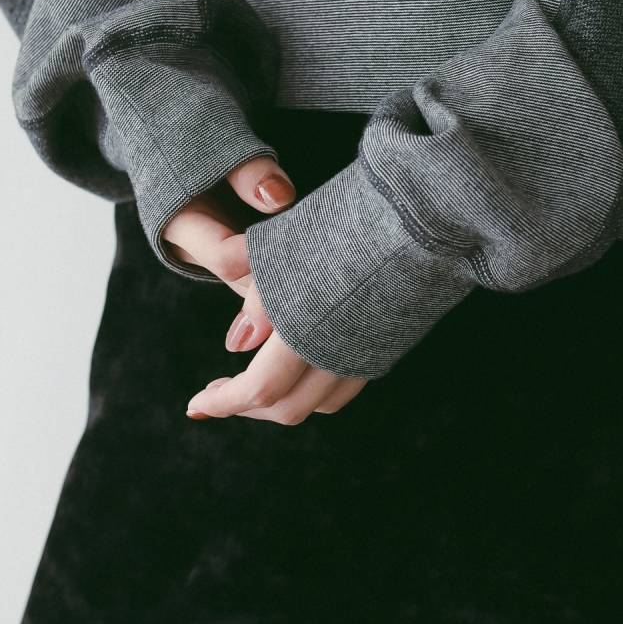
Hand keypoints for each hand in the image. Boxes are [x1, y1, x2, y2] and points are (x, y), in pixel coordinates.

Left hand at [166, 153, 369, 422]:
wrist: (427, 214)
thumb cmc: (351, 220)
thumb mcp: (290, 249)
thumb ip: (260, 300)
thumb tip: (235, 345)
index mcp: (309, 330)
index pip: (259, 390)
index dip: (223, 403)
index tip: (195, 405)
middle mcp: (340, 353)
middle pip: (286, 408)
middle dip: (245, 408)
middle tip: (216, 393)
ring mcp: (369, 353)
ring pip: (318, 402)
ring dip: (279, 401)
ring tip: (252, 380)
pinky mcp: (388, 345)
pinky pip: (344, 385)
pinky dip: (312, 387)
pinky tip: (298, 364)